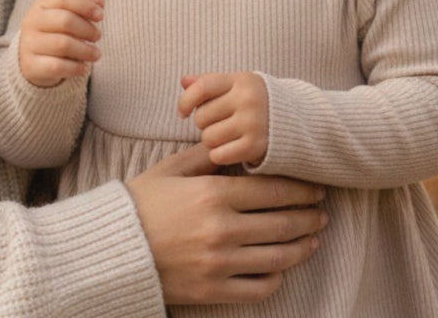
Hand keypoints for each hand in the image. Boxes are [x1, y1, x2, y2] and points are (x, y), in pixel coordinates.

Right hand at [18, 0, 103, 87]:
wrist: (31, 59)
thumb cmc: (55, 31)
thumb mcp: (67, 13)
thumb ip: (84, 3)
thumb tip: (99, 1)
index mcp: (41, 4)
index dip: (85, 4)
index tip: (100, 16)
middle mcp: (32, 21)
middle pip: (65, 20)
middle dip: (87, 29)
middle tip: (97, 36)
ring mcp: (29, 44)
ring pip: (62, 44)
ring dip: (85, 50)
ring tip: (95, 54)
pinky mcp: (31, 65)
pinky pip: (57, 66)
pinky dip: (76, 67)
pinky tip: (84, 68)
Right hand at [128, 144, 326, 304]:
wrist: (115, 246)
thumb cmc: (141, 201)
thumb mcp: (170, 169)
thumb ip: (205, 157)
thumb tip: (233, 147)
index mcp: (211, 194)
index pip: (271, 190)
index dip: (300, 189)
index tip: (315, 187)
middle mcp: (221, 229)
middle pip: (282, 223)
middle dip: (309, 216)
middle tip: (322, 211)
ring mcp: (220, 263)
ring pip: (279, 256)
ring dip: (302, 246)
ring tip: (313, 238)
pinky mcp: (215, 290)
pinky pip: (261, 287)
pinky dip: (278, 276)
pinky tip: (283, 266)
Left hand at [179, 72, 269, 166]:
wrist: (302, 124)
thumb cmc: (260, 103)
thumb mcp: (239, 85)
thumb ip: (211, 82)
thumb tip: (183, 81)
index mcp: (241, 80)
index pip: (201, 87)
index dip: (185, 101)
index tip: (183, 113)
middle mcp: (247, 99)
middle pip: (202, 116)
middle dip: (205, 124)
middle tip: (219, 125)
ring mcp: (253, 123)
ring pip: (208, 137)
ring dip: (212, 141)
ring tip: (227, 137)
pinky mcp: (257, 146)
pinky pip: (220, 155)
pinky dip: (220, 155)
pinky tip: (230, 150)